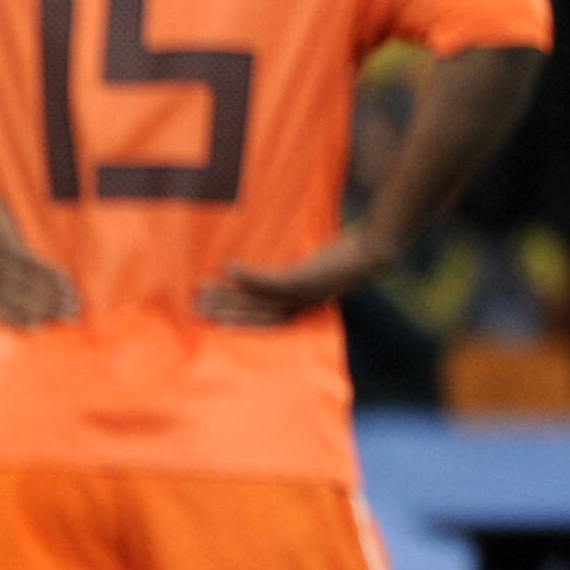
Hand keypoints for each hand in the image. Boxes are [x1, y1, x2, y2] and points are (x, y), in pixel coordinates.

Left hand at [0, 182, 77, 327]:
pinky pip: (31, 265)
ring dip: (55, 297)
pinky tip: (65, 279)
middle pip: (22, 303)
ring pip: (29, 288)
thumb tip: (21, 272)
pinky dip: (50, 275)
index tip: (45, 327)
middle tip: (73, 317)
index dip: (25, 320)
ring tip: (75, 303)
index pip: (5, 310)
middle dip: (49, 311)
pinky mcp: (5, 245)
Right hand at [197, 226, 389, 325]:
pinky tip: (228, 267)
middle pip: (252, 313)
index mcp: (299, 307)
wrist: (375, 251)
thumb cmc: (344, 257)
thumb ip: (291, 273)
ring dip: (227, 297)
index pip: (258, 318)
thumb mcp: (314, 267)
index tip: (207, 314)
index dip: (232, 318)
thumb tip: (270, 266)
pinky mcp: (305, 279)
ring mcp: (301, 296)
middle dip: (222, 310)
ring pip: (256, 302)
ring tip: (203, 288)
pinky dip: (248, 277)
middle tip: (194, 307)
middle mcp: (298, 307)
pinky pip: (271, 281)